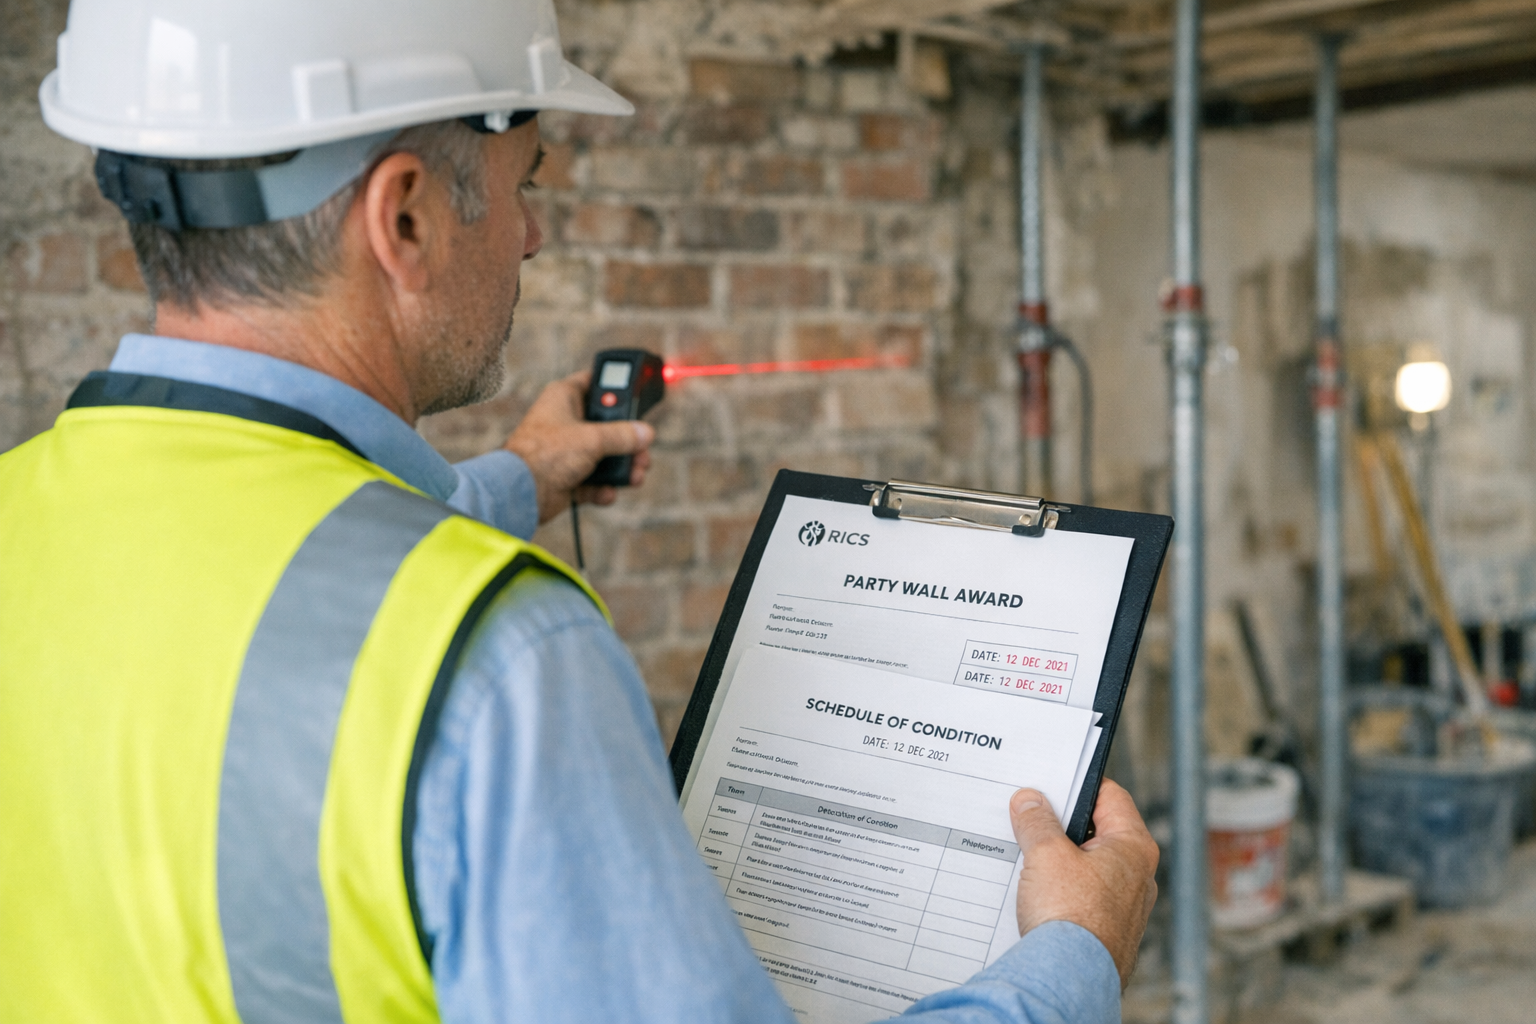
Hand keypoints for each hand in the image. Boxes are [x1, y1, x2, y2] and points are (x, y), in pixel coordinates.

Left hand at [504, 370, 654, 524]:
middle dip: (628, 438)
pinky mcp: (566, 476)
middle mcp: (565, 421)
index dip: (614, 384)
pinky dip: (603, 487)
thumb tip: (645, 433)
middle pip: (606, 423)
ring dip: (622, 466)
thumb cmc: (544, 454)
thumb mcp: (592, 439)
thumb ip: (623, 435)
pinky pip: (593, 480)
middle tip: (643, 446)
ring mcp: (566, 450)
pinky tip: (609, 492)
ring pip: (603, 454)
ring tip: (636, 475)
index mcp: (564, 398)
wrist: (518, 493)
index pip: (593, 381)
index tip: (637, 390)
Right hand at [1008, 780, 1158, 988]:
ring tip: (1027, 854)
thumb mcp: (1046, 854)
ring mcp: (1125, 905)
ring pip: (1088, 865)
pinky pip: (1083, 896)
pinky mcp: (1107, 929)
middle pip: (1097, 830)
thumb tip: (1031, 801)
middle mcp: (1137, 875)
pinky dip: (1061, 888)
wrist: (1070, 979)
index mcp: (1134, 846)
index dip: (1077, 784)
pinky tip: (1036, 890)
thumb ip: (1038, 821)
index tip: (1048, 782)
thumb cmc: (1071, 916)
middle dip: (1062, 824)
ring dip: (1058, 858)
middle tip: (1030, 817)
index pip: (1110, 795)